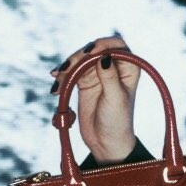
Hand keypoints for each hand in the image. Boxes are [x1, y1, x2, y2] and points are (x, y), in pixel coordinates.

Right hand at [49, 32, 140, 160]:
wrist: (105, 142)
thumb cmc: (117, 121)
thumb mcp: (115, 99)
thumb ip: (110, 77)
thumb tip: (104, 56)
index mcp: (129, 67)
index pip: (117, 44)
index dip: (103, 43)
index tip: (90, 53)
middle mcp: (114, 66)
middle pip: (94, 49)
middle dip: (79, 56)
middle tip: (67, 68)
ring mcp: (98, 73)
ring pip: (80, 59)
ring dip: (67, 66)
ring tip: (58, 80)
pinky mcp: (84, 82)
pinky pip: (71, 72)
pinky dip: (62, 76)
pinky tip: (56, 85)